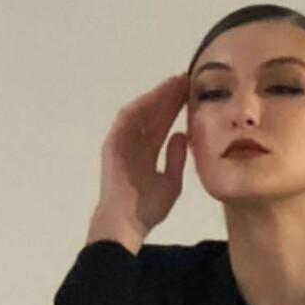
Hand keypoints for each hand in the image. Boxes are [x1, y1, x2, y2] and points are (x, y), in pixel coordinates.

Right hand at [99, 72, 188, 234]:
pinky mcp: (112, 145)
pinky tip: (154, 96)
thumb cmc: (147, 210)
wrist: (126, 225)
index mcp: (147, 153)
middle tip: (186, 79)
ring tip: (174, 83)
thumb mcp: (171, 183)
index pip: (163, 124)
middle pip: (153, 114)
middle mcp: (135, 145)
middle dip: (169, 96)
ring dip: (155, 97)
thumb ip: (177, 160)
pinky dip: (139, 107)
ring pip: (140, 113)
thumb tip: (182, 135)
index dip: (176, 107)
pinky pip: (125, 120)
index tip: (192, 92)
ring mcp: (122, 143)